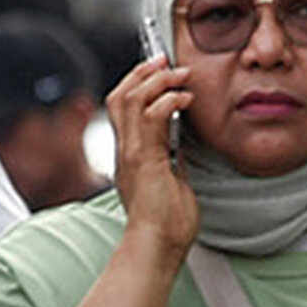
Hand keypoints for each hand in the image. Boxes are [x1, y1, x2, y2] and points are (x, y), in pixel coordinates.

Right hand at [106, 57, 198, 258]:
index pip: (121, 106)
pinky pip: (151, 117)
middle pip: (119, 94)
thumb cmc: (165, 223)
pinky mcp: (144, 160)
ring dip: (158, 80)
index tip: (160, 68)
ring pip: (131, 99)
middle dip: (144, 71)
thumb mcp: (171, 180)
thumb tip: (183, 141)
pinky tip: (186, 99)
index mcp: (129, 154)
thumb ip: (171, 158)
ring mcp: (131, 154)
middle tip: (166, 60)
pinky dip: (169, 100)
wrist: (157, 247)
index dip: (137, 81)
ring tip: (180, 75)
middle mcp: (125, 150)